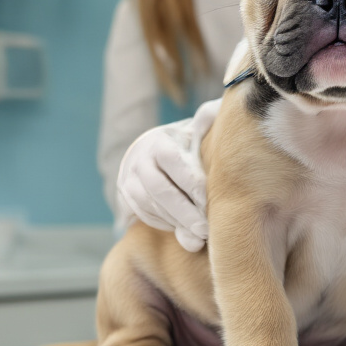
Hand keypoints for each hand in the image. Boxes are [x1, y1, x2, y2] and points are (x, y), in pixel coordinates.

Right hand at [115, 98, 218, 250]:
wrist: (155, 153)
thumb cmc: (188, 144)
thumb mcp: (199, 129)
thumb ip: (210, 121)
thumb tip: (221, 110)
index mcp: (160, 141)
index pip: (170, 160)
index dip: (189, 182)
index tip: (208, 199)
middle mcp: (139, 159)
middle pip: (158, 189)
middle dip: (184, 212)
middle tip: (205, 230)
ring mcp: (127, 179)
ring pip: (149, 206)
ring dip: (175, 222)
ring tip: (199, 235)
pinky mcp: (124, 198)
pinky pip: (143, 216)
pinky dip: (164, 224)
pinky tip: (182, 229)